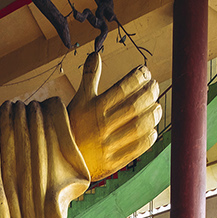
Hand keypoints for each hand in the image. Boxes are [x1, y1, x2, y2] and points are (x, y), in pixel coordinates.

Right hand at [67, 52, 160, 181]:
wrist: (60, 160)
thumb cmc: (74, 125)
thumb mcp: (79, 100)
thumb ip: (89, 78)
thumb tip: (95, 54)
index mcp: (94, 108)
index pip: (123, 88)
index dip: (139, 77)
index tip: (146, 72)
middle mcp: (101, 126)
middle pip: (135, 106)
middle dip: (149, 93)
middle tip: (155, 87)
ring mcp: (107, 146)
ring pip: (139, 127)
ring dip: (152, 115)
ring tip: (157, 107)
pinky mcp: (112, 163)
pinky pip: (137, 149)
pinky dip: (148, 138)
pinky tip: (152, 129)